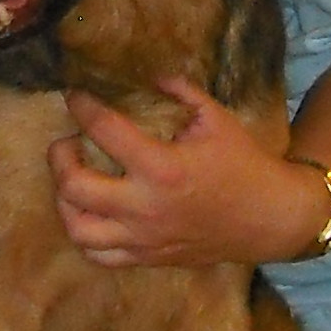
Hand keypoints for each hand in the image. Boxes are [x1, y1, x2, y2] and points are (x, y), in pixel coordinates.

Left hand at [49, 79, 324, 268]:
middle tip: (66, 143)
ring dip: (64, 202)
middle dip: (59, 159)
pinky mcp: (148, 258)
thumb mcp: (215, 117)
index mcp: (162, 167)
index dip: (82, 106)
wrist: (271, 218)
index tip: (75, 96)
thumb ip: (177, 90)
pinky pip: (100, 256)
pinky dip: (85, 235)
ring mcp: (145, 238)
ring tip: (71, 181)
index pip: (104, 130)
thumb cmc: (244, 163)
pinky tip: (90, 212)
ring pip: (79, 230)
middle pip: (74, 187)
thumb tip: (145, 73)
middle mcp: (146, 207)